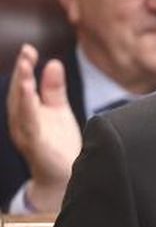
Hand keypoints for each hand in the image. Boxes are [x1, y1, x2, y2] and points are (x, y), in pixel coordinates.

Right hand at [7, 44, 82, 212]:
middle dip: (21, 72)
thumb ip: (53, 89)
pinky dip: (29, 111)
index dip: (24, 67)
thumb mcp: (58, 111)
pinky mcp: (36, 147)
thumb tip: (53, 62)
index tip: (29, 48)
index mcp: (26, 111)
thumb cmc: (58, 144)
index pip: (24, 86)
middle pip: (19, 93)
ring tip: (25, 70)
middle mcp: (21, 122)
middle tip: (26, 53)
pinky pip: (30, 127)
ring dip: (22, 89)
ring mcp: (26, 135)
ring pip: (21, 109)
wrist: (64, 178)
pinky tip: (32, 97)